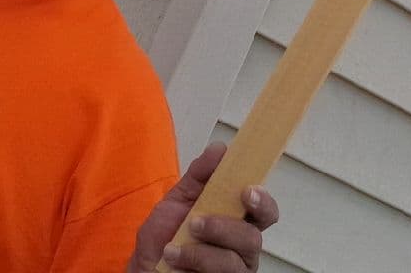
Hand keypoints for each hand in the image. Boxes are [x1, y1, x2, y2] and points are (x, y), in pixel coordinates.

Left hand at [129, 143, 278, 271]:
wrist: (146, 265)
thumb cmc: (165, 234)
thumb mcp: (179, 197)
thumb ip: (199, 174)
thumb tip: (220, 149)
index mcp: (237, 220)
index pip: (264, 211)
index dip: (263, 201)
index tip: (247, 190)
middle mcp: (241, 248)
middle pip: (253, 239)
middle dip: (223, 228)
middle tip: (196, 222)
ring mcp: (233, 271)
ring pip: (234, 262)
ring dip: (200, 251)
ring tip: (174, 247)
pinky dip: (193, 264)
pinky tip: (174, 258)